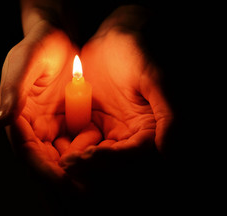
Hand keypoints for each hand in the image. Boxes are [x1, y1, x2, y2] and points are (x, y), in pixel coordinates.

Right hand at [0, 21, 100, 184]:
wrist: (57, 37)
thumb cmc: (37, 46)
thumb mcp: (23, 62)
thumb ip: (12, 90)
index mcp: (18, 118)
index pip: (28, 152)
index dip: (45, 170)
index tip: (65, 183)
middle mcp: (34, 127)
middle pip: (48, 161)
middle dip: (67, 176)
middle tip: (87, 189)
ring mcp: (52, 126)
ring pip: (65, 156)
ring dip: (81, 168)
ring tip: (99, 175)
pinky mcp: (69, 121)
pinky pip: (79, 142)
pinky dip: (90, 150)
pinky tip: (104, 154)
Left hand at [59, 6, 172, 183]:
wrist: (114, 39)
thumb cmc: (137, 54)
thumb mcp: (153, 79)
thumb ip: (167, 115)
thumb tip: (169, 151)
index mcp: (147, 130)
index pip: (130, 155)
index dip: (110, 160)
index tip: (87, 156)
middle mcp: (128, 136)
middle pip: (109, 162)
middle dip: (89, 166)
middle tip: (67, 163)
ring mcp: (109, 132)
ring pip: (93, 157)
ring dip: (77, 162)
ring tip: (61, 159)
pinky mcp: (91, 125)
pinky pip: (78, 143)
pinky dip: (69, 148)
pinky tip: (57, 148)